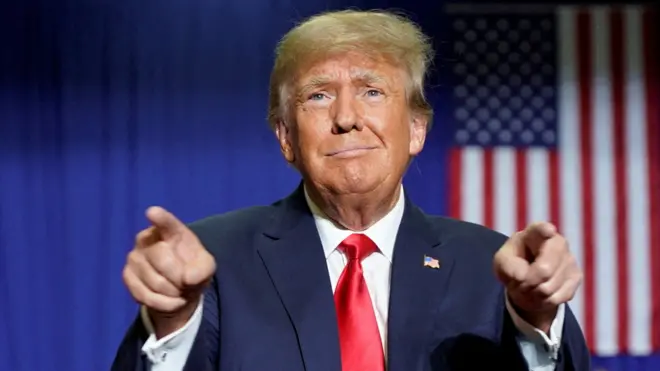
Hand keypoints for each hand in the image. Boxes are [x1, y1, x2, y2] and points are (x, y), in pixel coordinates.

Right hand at [122, 206, 215, 337]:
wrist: (179, 289)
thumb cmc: (192, 270)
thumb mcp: (206, 268)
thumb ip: (202, 270)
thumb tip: (188, 279)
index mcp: (171, 230)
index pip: (166, 222)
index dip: (160, 218)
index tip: (153, 213)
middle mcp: (147, 238)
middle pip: (162, 259)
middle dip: (179, 277)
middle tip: (187, 283)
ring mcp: (134, 257)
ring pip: (155, 281)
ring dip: (173, 293)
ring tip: (179, 291)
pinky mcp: (127, 276)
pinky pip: (145, 296)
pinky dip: (163, 304)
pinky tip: (171, 301)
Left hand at [493, 222, 581, 332]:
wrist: (528, 279)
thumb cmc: (514, 264)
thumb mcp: (502, 263)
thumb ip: (508, 266)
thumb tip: (523, 276)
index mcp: (535, 233)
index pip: (541, 230)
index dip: (544, 231)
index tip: (548, 231)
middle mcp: (558, 242)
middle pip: (544, 270)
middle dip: (528, 282)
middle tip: (520, 283)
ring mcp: (570, 259)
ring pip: (549, 287)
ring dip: (534, 293)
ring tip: (529, 287)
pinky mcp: (576, 277)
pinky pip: (558, 297)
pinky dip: (544, 301)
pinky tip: (541, 292)